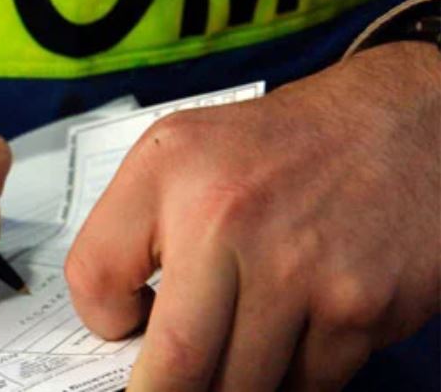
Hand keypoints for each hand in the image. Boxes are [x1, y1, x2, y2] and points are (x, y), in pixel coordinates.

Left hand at [64, 41, 439, 390]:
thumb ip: (135, 228)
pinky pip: (306, 385)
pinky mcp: (359, 308)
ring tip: (232, 350)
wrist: (395, 125)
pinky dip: (288, 378)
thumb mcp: (178, 152)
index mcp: (168, 171)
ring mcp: (299, 270)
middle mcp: (227, 218)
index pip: (95, 276)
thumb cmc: (278, 148)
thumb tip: (123, 328)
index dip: (101, 320)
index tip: (121, 329)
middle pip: (174, 362)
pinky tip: (289, 336)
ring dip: (229, 384)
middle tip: (163, 387)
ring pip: (242, 387)